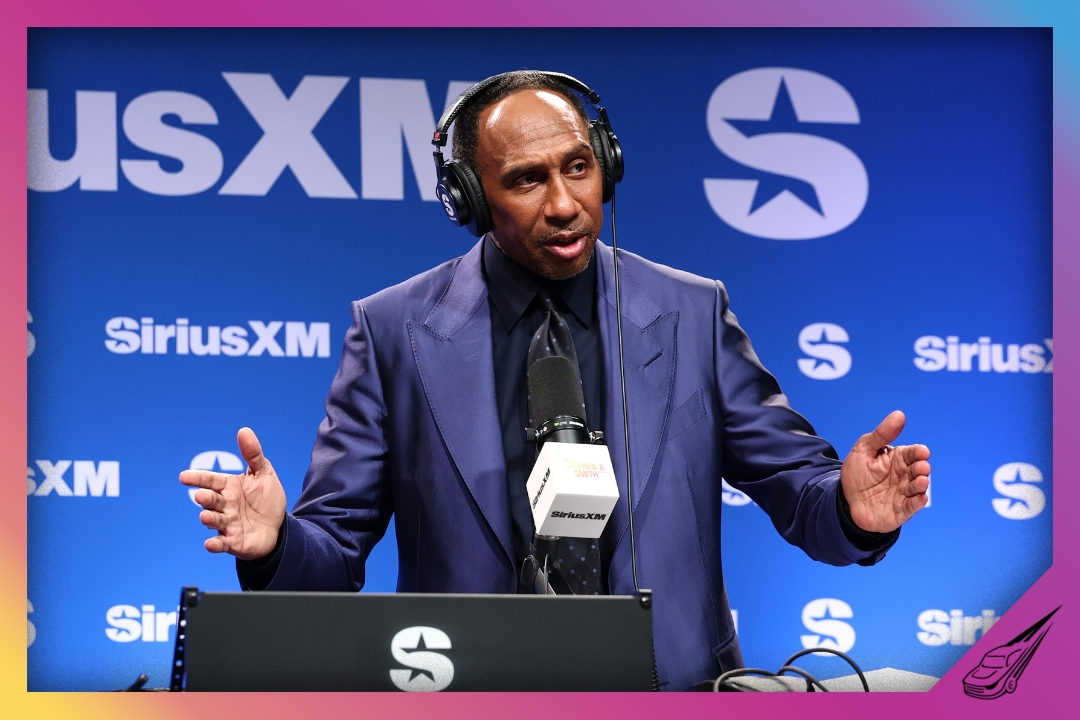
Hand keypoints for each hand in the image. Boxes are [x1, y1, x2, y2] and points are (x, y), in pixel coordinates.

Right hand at [179, 427, 286, 559]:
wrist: (277, 526)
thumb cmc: (266, 499)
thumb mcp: (264, 473)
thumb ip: (253, 454)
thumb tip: (244, 430)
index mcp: (229, 487)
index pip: (210, 480)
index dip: (198, 478)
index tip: (184, 476)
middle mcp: (224, 505)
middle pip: (211, 500)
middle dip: (205, 498)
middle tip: (201, 496)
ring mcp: (227, 524)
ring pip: (214, 521)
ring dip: (208, 519)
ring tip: (205, 516)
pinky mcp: (233, 542)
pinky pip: (222, 544)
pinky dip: (215, 545)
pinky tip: (210, 544)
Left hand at [840, 410, 930, 533]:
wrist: (846, 501)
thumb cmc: (857, 474)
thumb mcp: (864, 450)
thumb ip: (881, 434)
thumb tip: (899, 415)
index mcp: (897, 459)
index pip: (912, 453)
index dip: (918, 452)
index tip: (922, 452)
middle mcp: (904, 476)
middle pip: (917, 470)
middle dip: (921, 468)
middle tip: (921, 467)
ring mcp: (903, 493)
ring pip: (917, 488)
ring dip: (921, 485)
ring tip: (921, 481)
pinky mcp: (901, 510)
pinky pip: (911, 507)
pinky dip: (917, 503)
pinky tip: (920, 498)